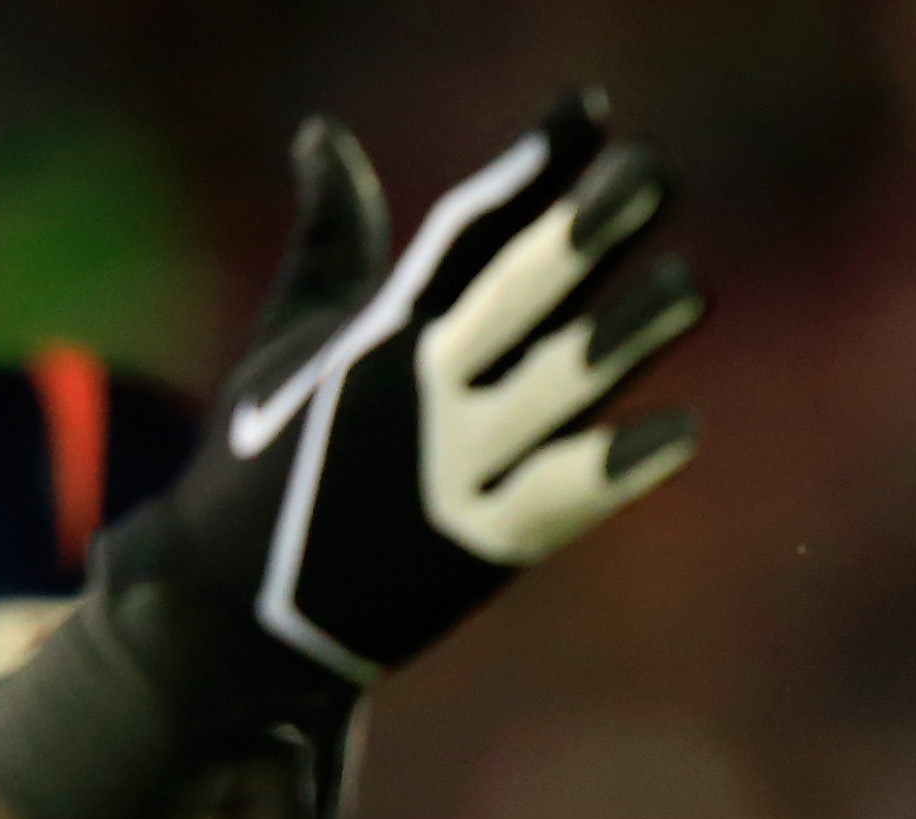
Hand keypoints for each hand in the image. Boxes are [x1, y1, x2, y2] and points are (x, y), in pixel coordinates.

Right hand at [0, 102, 702, 818]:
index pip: (466, 230)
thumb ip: (333, 241)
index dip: (531, 167)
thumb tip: (326, 134)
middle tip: (654, 173)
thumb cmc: (265, 465)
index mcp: (376, 332)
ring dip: (624, 338)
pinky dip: (616, 470)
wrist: (224, 611)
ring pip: (549, 391)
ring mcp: (441, 471)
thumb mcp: (291, 342)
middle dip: (584, 230)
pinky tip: (683, 431)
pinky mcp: (467, 551)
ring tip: (691, 287)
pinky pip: (554, 501)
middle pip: (513, 293)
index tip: (591, 111)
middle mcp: (412, 391)